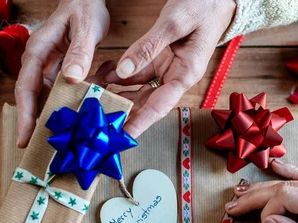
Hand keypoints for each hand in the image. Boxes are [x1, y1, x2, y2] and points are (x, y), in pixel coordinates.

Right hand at [15, 0, 109, 147]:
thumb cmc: (84, 8)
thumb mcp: (85, 27)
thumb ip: (80, 52)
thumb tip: (72, 78)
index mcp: (38, 51)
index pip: (26, 87)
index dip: (25, 114)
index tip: (25, 136)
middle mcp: (38, 61)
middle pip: (30, 97)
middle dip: (31, 123)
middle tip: (35, 149)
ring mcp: (47, 67)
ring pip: (42, 98)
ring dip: (46, 119)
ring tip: (51, 143)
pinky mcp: (58, 71)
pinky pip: (56, 93)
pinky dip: (60, 108)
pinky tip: (68, 124)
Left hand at [92, 0, 235, 136]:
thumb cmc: (203, 6)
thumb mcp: (174, 23)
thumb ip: (148, 47)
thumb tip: (124, 71)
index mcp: (186, 73)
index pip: (160, 106)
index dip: (141, 122)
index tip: (124, 135)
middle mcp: (175, 76)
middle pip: (146, 102)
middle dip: (123, 112)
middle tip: (100, 122)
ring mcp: (166, 69)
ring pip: (137, 89)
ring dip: (116, 93)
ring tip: (94, 97)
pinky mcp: (158, 59)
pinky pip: (136, 73)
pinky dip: (118, 74)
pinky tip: (102, 76)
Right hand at [225, 160, 297, 222]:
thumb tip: (267, 221)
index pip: (287, 196)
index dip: (267, 209)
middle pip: (287, 185)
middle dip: (257, 195)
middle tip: (231, 205)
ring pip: (296, 180)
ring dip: (268, 186)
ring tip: (242, 191)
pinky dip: (290, 173)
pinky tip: (275, 167)